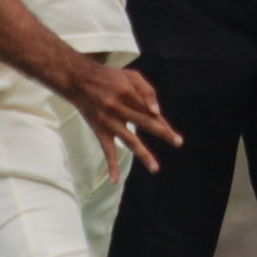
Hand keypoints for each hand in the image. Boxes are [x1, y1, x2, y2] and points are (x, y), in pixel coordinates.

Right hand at [61, 58, 179, 177]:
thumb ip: (147, 90)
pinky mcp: (99, 130)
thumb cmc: (110, 77)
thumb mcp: (130, 76)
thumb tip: (157, 112)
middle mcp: (118, 107)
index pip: (150, 109)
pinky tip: (114, 180)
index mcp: (128, 92)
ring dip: (143, 154)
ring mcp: (108, 121)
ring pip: (128, 140)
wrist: (79, 81)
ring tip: (155, 168)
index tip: (174, 134)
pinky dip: (110, 164)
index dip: (163, 121)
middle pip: (144, 122)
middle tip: (178, 142)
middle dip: (162, 133)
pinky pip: (106, 149)